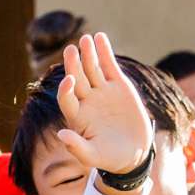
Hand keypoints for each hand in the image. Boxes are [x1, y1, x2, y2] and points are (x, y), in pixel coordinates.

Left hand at [53, 33, 152, 184]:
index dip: (66, 90)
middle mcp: (87, 101)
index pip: (67, 99)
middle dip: (73, 65)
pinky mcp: (118, 85)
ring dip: (88, 54)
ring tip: (86, 39)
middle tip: (70, 50)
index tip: (69, 81)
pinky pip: (109, 66)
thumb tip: (60, 135)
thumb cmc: (109, 157)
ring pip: (92, 69)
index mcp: (77, 116)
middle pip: (77, 79)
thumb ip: (76, 147)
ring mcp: (102, 91)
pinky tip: (100, 37)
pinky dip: (105, 52)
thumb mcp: (93, 156)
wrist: (133, 152)